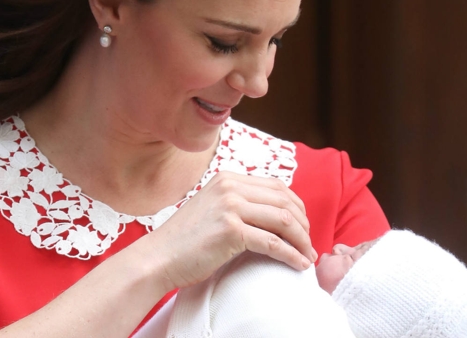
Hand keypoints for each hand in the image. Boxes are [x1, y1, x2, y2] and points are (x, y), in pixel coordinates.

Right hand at [146, 171, 316, 289]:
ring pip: (283, 220)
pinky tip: (298, 264)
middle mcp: (229, 187)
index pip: (276, 186)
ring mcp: (230, 206)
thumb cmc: (185, 240)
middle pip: (285, 200)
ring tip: (307, 255)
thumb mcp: (212, 208)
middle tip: (309, 243)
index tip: (302, 226)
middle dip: (303, 224)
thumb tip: (274, 214)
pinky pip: (273, 243)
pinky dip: (291, 255)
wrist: (158, 258)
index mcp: (227, 178)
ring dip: (302, 240)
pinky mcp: (230, 230)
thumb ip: (237, 203)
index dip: (296, 206)